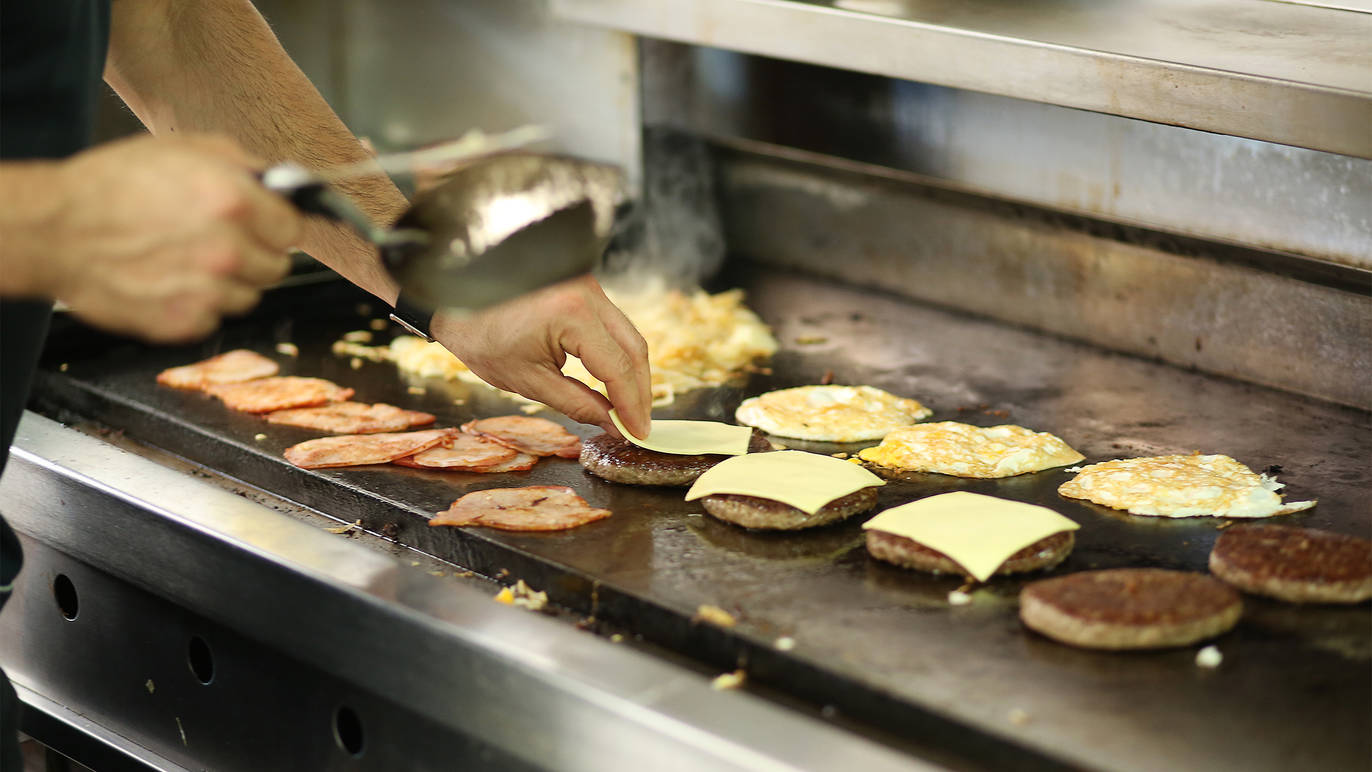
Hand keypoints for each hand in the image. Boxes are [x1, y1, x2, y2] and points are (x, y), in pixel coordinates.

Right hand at [47, 134, 300, 341]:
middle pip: (277, 266)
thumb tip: (280, 184)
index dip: (276, 224)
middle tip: (220, 240)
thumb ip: (242, 165)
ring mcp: (208, 291)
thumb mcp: (181, 149)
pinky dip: (199, 303)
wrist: (55, 231)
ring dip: (229, 282)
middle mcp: (228, 250)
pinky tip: (169, 280)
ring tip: (187, 259)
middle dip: (255, 253)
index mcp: (234, 201)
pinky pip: (215, 317)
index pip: (293, 228)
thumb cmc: (112, 185)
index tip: (263, 224)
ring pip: (250, 295)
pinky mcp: (185, 322)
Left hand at [431, 275, 651, 437]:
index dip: (632, 404)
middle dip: (640, 390)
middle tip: (639, 424)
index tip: (638, 433)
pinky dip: (617, 354)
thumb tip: (614, 424)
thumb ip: (578, 404)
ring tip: (629, 408)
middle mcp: (588, 293)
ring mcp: (588, 286)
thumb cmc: (481, 337)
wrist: (453, 298)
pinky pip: (611, 325)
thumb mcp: (528, 380)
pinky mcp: (583, 288)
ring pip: (627, 334)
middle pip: (634, 347)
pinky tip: (614, 380)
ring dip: (631, 372)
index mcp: (573, 314)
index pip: (618, 367)